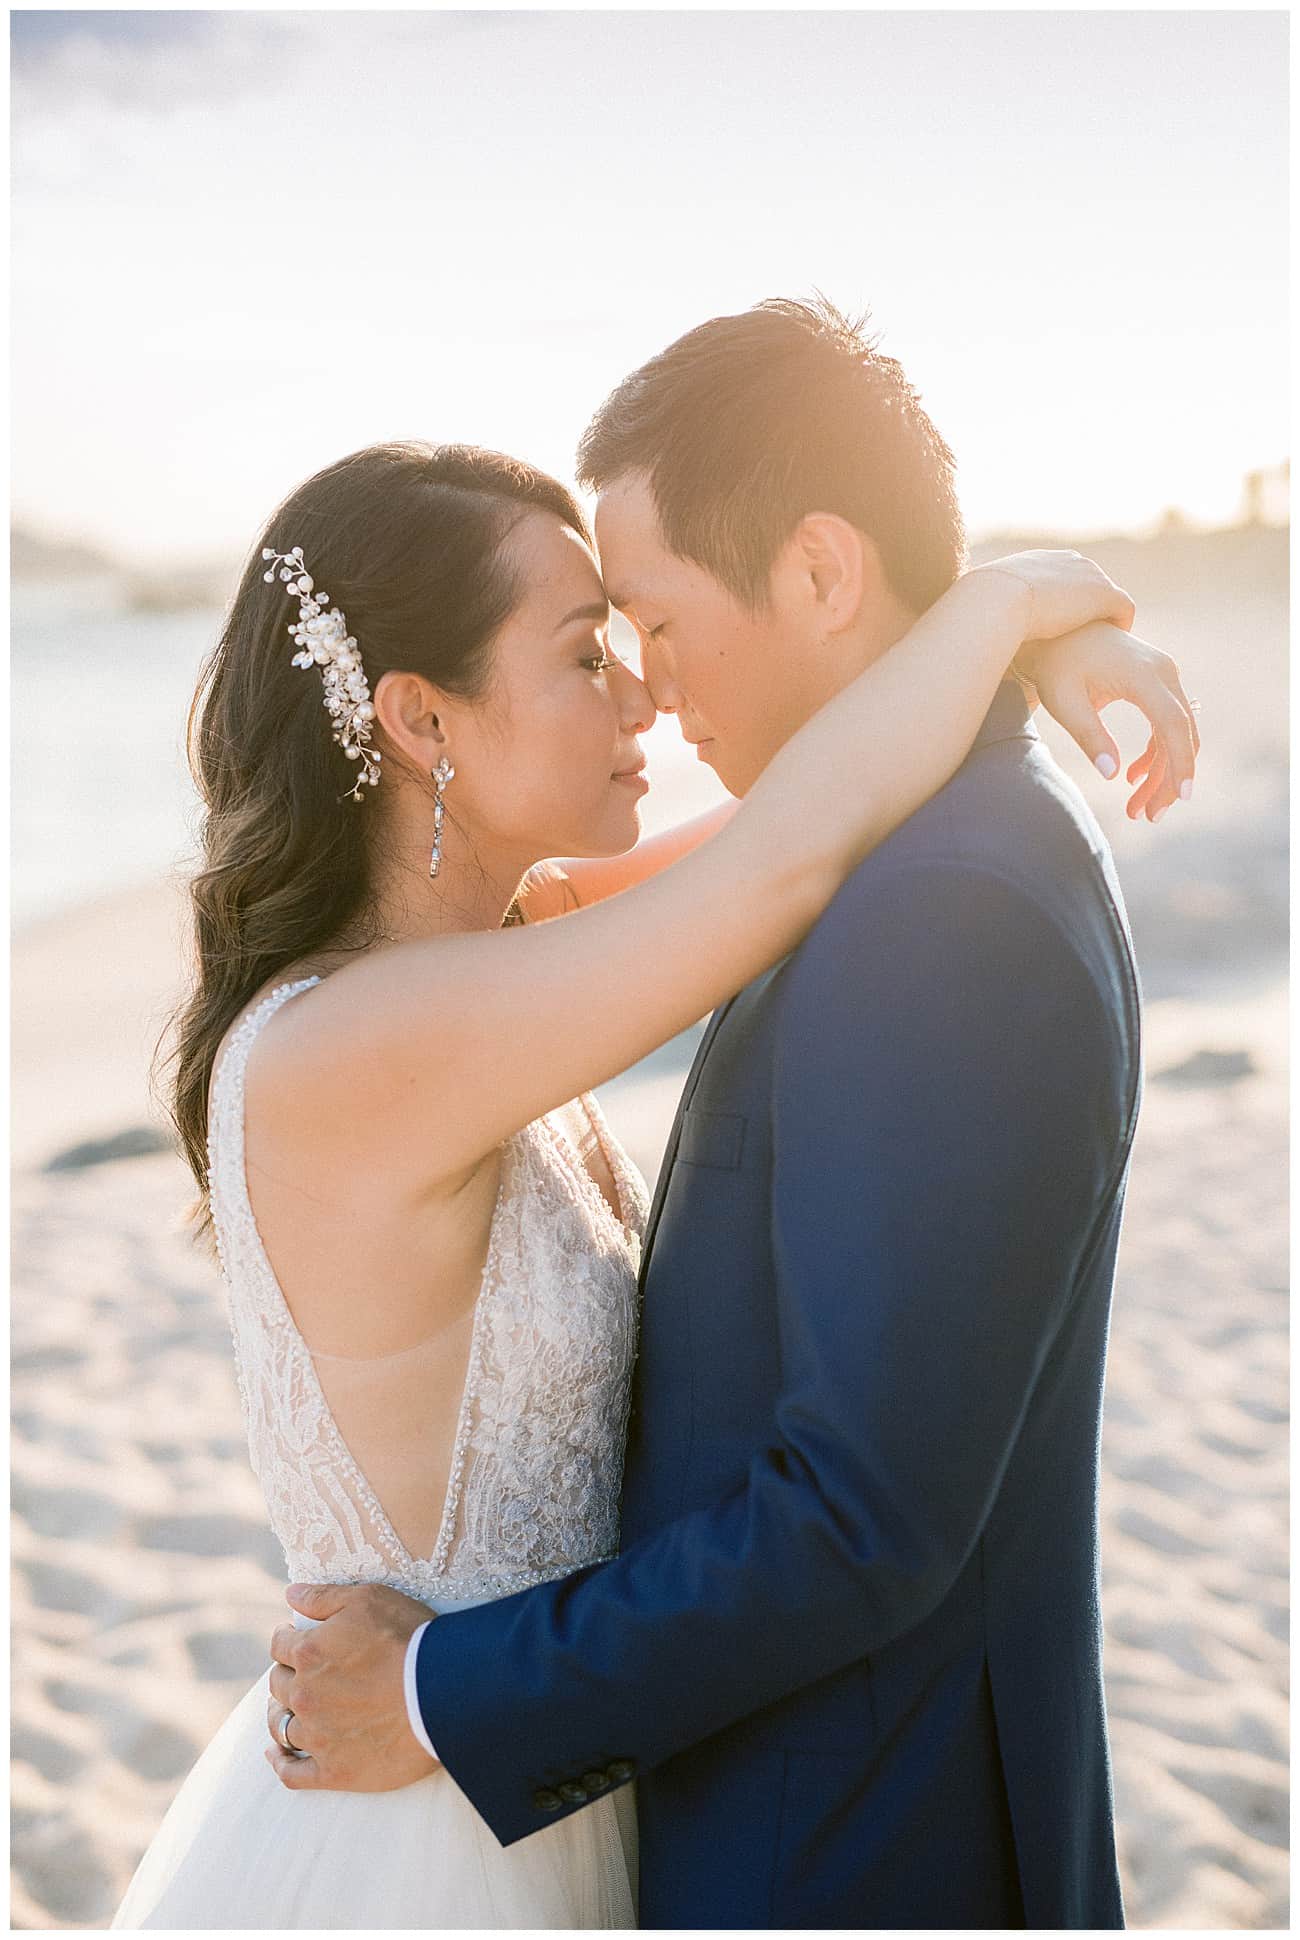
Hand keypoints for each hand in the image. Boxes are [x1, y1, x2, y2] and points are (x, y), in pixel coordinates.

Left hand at [265, 1582, 435, 1791]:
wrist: (442, 1692)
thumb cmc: (409, 1638)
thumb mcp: (367, 1599)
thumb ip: (323, 1597)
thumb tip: (291, 1594)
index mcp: (308, 1652)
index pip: (280, 1645)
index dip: (287, 1639)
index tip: (295, 1639)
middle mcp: (305, 1695)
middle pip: (279, 1684)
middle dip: (287, 1674)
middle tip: (302, 1673)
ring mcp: (317, 1736)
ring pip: (281, 1725)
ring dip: (281, 1714)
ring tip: (289, 1709)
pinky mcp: (334, 1770)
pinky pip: (292, 1772)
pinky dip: (280, 1762)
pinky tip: (276, 1754)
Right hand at [971, 549, 1136, 641]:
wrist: (997, 600)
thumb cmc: (981, 607)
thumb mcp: (980, 605)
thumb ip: (985, 610)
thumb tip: (969, 624)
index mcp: (1040, 561)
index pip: (1062, 577)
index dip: (1065, 601)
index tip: (1062, 624)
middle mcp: (1069, 560)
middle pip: (1091, 584)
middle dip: (1090, 608)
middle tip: (1088, 635)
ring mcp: (1090, 575)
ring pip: (1109, 596)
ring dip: (1106, 617)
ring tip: (1103, 641)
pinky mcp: (1105, 594)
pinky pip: (1123, 609)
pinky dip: (1120, 624)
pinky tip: (1113, 643)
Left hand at [1016, 621, 1200, 821]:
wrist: (1058, 627)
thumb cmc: (1056, 663)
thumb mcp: (1065, 701)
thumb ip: (1089, 735)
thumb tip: (1112, 776)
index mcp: (1144, 675)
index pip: (1172, 725)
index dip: (1180, 762)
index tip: (1182, 797)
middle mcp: (1164, 673)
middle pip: (1181, 734)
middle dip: (1169, 780)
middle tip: (1148, 817)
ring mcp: (1164, 676)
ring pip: (1175, 734)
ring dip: (1160, 772)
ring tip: (1137, 809)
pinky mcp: (1156, 682)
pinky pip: (1165, 724)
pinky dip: (1154, 753)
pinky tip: (1132, 777)